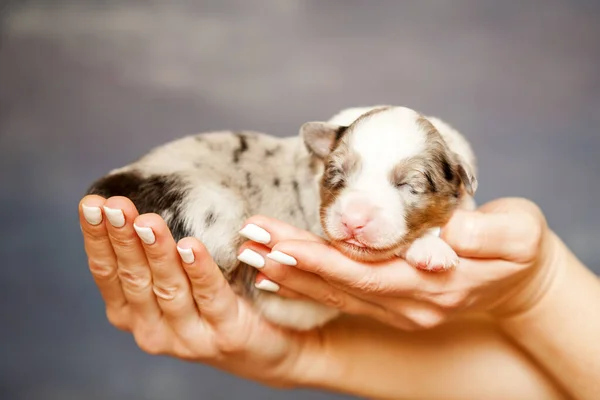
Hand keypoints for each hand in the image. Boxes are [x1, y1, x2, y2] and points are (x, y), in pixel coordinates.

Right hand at [78, 195, 321, 386]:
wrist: (269, 345)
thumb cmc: (215, 303)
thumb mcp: (177, 280)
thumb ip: (156, 255)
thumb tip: (138, 205)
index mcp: (134, 313)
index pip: (108, 273)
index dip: (98, 239)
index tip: (91, 204)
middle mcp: (153, 329)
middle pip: (133, 278)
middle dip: (122, 238)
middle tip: (115, 205)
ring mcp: (188, 337)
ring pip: (168, 288)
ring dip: (157, 252)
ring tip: (147, 221)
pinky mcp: (225, 336)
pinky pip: (210, 297)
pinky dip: (199, 270)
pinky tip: (190, 246)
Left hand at [239, 197, 558, 329]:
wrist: (522, 284)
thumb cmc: (518, 250)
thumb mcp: (520, 234)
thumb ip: (489, 232)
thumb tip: (454, 228)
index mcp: (436, 286)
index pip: (367, 274)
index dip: (323, 260)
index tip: (281, 244)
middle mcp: (410, 306)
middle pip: (340, 285)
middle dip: (291, 262)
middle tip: (248, 239)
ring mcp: (399, 310)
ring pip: (335, 294)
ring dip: (290, 274)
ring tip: (251, 251)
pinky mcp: (392, 304)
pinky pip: (342, 299)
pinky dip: (307, 286)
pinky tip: (276, 276)